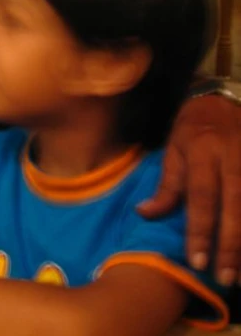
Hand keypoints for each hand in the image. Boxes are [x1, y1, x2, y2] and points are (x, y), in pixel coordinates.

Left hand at [138, 96, 240, 285]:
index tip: (197, 261)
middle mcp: (232, 158)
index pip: (201, 198)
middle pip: (234, 208)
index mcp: (203, 152)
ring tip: (239, 274)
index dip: (200, 230)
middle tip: (224, 278)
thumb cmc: (192, 127)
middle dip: (230, 246)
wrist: (224, 97)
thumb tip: (144, 213)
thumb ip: (166, 184)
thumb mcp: (173, 148)